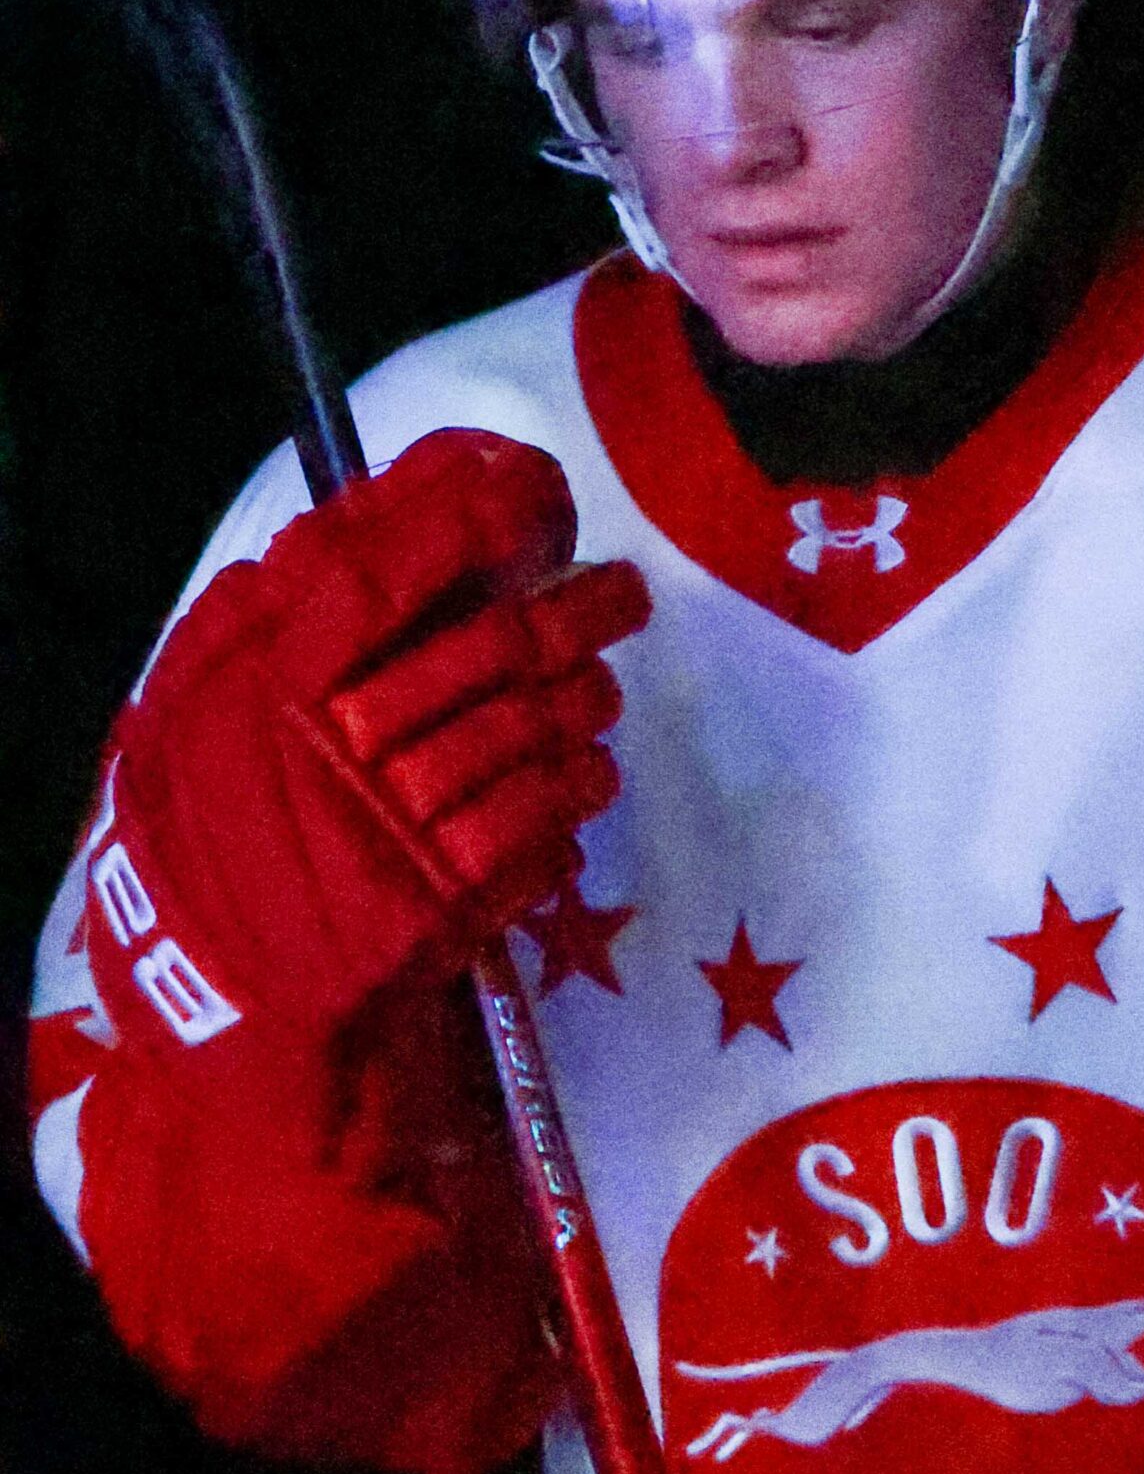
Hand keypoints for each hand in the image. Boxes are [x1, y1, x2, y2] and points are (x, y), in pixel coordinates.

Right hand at [84, 428, 648, 1062]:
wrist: (207, 995)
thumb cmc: (203, 830)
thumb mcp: (189, 705)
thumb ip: (257, 613)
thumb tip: (353, 516)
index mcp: (263, 681)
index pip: (375, 571)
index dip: (458, 514)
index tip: (528, 479)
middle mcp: (334, 743)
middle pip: (486, 647)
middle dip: (577, 609)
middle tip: (625, 590)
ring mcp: (394, 824)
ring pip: (527, 728)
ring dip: (586, 698)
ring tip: (602, 686)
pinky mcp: (441, 900)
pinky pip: (539, 820)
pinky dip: (576, 788)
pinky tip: (586, 773)